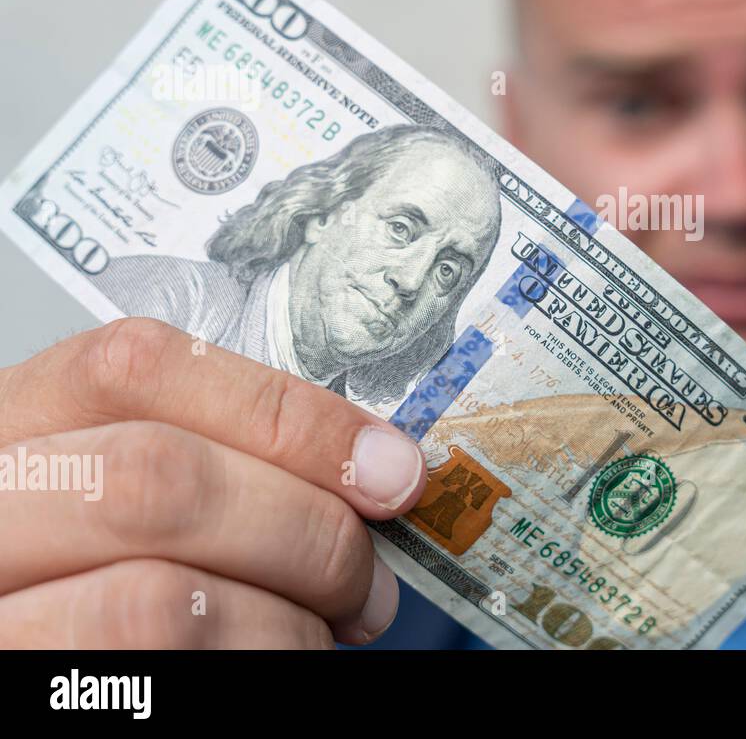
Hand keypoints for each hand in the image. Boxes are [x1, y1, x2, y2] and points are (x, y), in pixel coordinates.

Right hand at [0, 318, 427, 646]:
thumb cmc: (75, 578)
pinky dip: (255, 674)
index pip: (136, 367)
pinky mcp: (15, 697)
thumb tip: (374, 472)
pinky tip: (268, 668)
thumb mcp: (105, 489)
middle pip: (158, 479)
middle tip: (367, 579)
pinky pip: (154, 686)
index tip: (388, 466)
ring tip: (317, 637)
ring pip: (159, 606)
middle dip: (304, 528)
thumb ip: (213, 459)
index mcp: (6, 427)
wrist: (34, 661)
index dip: (289, 414)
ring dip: (285, 625)